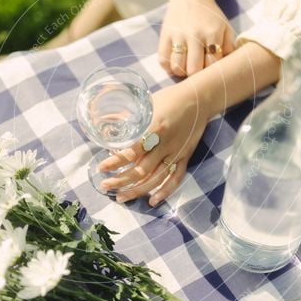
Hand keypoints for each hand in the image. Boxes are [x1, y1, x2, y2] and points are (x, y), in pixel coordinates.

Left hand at [98, 80, 209, 205]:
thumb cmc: (169, 99)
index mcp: (154, 128)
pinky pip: (176, 178)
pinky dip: (165, 191)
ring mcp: (176, 152)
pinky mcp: (185, 157)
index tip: (101, 168)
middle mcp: (165, 144)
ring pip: (156, 178)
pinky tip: (152, 201)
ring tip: (121, 198)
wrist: (199, 99)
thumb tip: (109, 129)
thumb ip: (130, 119)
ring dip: (138, 190)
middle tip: (105, 187)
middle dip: (121, 181)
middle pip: (141, 170)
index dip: (115, 162)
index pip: (132, 151)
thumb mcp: (147, 104)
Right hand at [159, 0, 234, 77]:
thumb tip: (227, 67)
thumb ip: (229, 46)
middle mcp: (194, 34)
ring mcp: (177, 35)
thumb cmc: (210, 16)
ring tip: (187, 66)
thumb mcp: (225, 26)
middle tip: (198, 69)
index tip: (211, 67)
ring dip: (182, 71)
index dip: (212, 70)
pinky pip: (162, 60)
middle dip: (197, 74)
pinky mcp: (164, 35)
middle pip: (193, 70)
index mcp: (212, 32)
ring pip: (177, 67)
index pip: (212, 64)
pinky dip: (169, 66)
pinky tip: (176, 61)